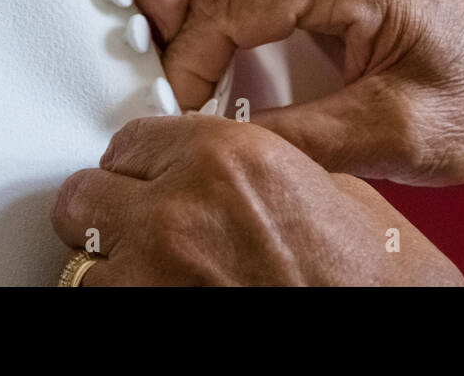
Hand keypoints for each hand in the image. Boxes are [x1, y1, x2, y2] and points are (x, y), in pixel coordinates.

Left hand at [52, 113, 463, 284]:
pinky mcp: (150, 322)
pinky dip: (127, 296)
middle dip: (107, 207)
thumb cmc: (370, 274)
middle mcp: (179, 210)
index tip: (147, 174)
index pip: (129, 139)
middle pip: (83, 196)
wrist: (382, 324)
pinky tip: (163, 293)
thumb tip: (210, 171)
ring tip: (154, 270)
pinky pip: (101, 301)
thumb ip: (248, 165)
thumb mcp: (318, 183)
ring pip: (81, 260)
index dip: (141, 162)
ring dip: (114, 263)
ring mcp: (156, 276)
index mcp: (223, 155)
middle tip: (133, 220)